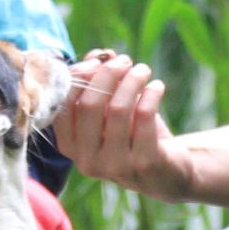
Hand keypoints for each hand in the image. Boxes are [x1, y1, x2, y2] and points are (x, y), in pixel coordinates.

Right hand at [55, 50, 200, 200]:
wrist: (166, 173)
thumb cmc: (131, 135)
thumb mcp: (109, 110)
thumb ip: (98, 82)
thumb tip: (99, 55)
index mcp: (70, 146)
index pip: (62, 104)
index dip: (79, 76)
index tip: (98, 61)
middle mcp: (86, 160)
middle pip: (89, 104)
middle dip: (108, 74)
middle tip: (125, 61)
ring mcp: (115, 166)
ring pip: (117, 108)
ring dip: (132, 80)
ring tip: (143, 70)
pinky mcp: (144, 163)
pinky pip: (144, 115)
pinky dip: (151, 94)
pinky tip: (157, 86)